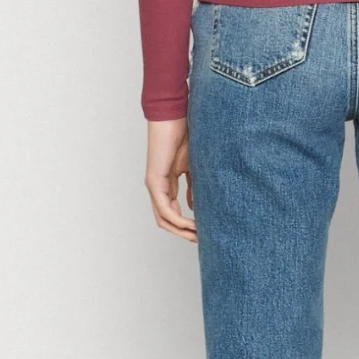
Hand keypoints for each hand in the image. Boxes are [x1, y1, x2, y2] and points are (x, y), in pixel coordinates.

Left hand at [145, 118, 196, 240]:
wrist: (174, 118)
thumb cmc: (185, 136)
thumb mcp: (194, 168)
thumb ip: (195, 187)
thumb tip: (197, 206)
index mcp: (166, 185)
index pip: (173, 213)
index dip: (187, 225)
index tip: (204, 231)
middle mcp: (158, 188)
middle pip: (166, 221)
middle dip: (184, 233)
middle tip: (202, 240)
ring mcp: (154, 186)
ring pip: (163, 219)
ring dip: (181, 231)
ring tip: (198, 236)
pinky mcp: (154, 182)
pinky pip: (164, 210)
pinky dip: (178, 220)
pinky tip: (192, 224)